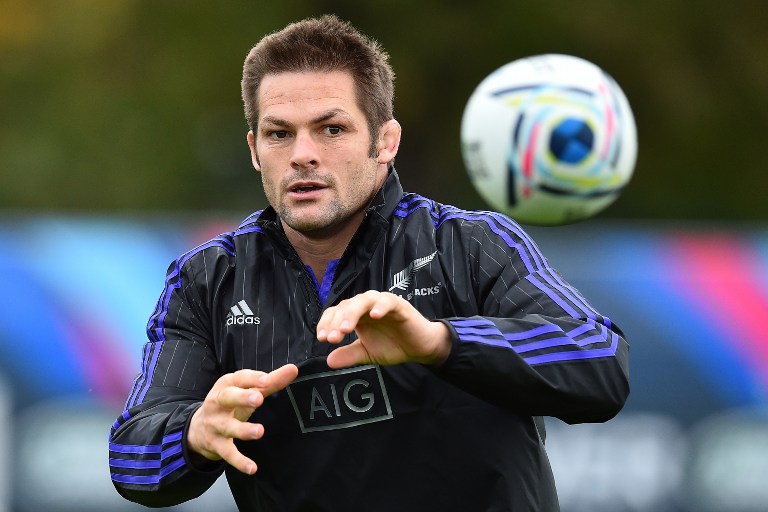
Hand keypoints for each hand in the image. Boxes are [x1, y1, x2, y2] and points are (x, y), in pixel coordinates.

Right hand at [187, 364, 297, 474]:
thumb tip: (294, 369)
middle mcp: (218, 402)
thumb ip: (271, 381)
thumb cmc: (231, 403)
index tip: (266, 379)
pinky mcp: (216, 444)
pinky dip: (239, 461)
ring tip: (259, 432)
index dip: (252, 378)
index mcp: (227, 385)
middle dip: (242, 398)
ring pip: (228, 427)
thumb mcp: (247, 390)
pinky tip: (252, 468)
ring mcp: (216, 424)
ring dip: (242, 430)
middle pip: (228, 398)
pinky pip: (228, 453)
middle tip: (259, 399)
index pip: (240, 378)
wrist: (198, 428)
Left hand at [317, 290, 451, 368]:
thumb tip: (329, 361)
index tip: (322, 339)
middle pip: (346, 305)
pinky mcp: (399, 305)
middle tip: (332, 338)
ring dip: (352, 313)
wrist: (419, 348)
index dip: (326, 323)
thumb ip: (349, 355)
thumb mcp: (367, 353)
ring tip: (346, 328)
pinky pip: (387, 301)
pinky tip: (374, 316)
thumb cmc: (393, 346)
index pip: (336, 312)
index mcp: (356, 315)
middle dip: (336, 321)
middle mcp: (366, 306)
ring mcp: (382, 303)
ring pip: (363, 300)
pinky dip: (380, 306)